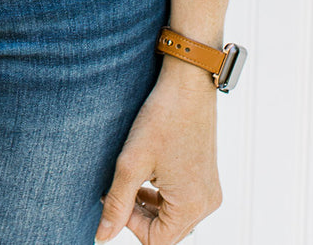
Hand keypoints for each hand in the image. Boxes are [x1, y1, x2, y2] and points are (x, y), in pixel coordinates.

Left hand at [95, 59, 221, 242]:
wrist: (188, 82)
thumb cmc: (161, 118)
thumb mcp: (131, 163)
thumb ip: (117, 204)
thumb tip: (102, 238)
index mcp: (192, 206)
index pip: (156, 241)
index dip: (130, 225)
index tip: (114, 196)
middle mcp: (207, 204)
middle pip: (165, 232)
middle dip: (138, 214)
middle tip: (118, 186)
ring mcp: (210, 190)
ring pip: (172, 217)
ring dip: (148, 205)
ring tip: (131, 177)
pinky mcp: (207, 177)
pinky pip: (182, 201)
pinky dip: (162, 194)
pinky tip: (148, 172)